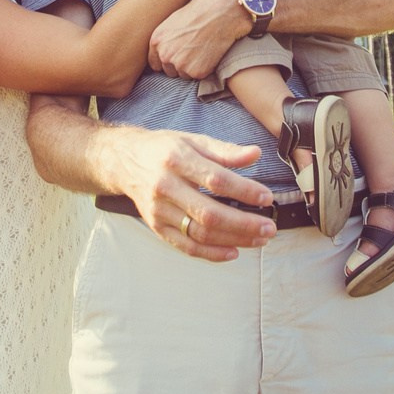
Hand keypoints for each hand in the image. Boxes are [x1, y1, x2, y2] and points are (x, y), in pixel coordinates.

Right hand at [108, 127, 275, 260]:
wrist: (125, 160)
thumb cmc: (164, 149)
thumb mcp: (193, 140)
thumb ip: (225, 150)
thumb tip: (256, 154)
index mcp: (177, 159)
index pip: (215, 179)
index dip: (244, 191)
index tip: (266, 197)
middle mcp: (165, 186)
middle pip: (209, 214)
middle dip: (243, 224)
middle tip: (269, 228)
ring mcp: (158, 210)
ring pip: (199, 233)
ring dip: (233, 240)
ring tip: (259, 240)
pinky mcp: (156, 226)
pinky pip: (186, 246)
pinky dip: (211, 253)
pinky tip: (233, 252)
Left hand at [148, 0, 246, 78]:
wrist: (222, 12)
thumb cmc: (201, 10)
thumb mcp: (175, 20)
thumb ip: (167, 37)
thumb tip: (168, 47)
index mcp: (157, 40)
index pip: (155, 63)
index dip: (166, 61)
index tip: (176, 58)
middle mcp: (165, 55)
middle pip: (169, 71)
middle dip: (180, 64)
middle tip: (194, 51)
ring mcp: (180, 65)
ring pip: (184, 75)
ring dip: (192, 67)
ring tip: (203, 49)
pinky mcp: (196, 72)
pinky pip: (199, 76)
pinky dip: (205, 68)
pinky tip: (210, 53)